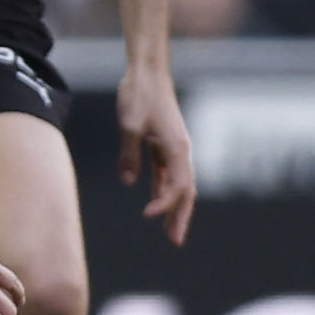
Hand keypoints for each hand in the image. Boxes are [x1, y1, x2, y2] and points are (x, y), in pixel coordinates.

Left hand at [117, 61, 195, 244]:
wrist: (147, 72)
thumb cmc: (139, 95)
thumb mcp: (129, 125)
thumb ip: (129, 155)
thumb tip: (129, 182)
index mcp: (177, 148)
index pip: (177, 186)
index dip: (164, 204)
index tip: (146, 216)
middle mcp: (181, 151)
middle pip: (185, 191)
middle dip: (180, 217)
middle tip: (174, 241)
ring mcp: (174, 148)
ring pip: (177, 184)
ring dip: (172, 207)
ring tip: (168, 231)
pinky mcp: (164, 144)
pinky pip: (166, 173)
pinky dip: (161, 189)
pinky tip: (153, 203)